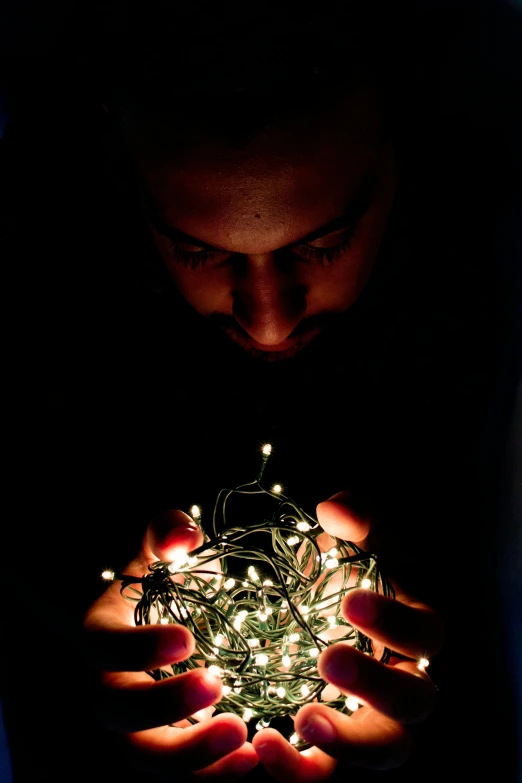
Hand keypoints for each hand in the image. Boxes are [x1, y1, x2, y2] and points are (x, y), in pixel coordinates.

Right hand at [83, 510, 258, 780]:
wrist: (160, 619)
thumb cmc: (161, 579)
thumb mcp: (160, 546)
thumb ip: (166, 531)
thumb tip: (182, 537)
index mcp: (102, 636)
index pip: (106, 648)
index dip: (139, 648)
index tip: (186, 640)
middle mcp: (109, 687)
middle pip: (120, 714)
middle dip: (165, 706)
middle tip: (215, 686)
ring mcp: (135, 724)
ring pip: (148, 756)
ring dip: (193, 754)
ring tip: (243, 737)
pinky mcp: (167, 744)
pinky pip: (182, 770)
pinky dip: (214, 771)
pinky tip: (253, 755)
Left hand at [252, 492, 442, 780]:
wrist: (321, 602)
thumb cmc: (346, 565)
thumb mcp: (352, 535)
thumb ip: (352, 517)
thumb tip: (335, 510)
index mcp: (415, 629)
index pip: (425, 634)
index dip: (394, 623)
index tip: (351, 602)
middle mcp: (405, 680)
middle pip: (414, 703)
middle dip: (376, 685)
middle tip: (328, 658)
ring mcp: (373, 717)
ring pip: (386, 751)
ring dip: (348, 744)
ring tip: (304, 720)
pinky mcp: (334, 740)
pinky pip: (328, 769)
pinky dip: (300, 767)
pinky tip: (263, 741)